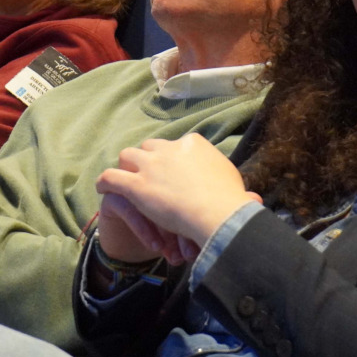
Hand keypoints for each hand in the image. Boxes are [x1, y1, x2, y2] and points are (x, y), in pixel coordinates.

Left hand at [95, 133, 260, 251]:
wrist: (217, 213)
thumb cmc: (231, 203)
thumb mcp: (236, 189)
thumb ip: (238, 190)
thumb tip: (253, 200)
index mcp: (194, 144)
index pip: (176, 146)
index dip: (172, 160)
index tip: (172, 173)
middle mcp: (170, 148)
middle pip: (150, 147)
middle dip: (148, 160)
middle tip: (147, 176)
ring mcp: (150, 165)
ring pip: (128, 156)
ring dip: (127, 168)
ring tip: (125, 179)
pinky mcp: (135, 184)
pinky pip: (112, 177)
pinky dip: (105, 181)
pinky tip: (102, 187)